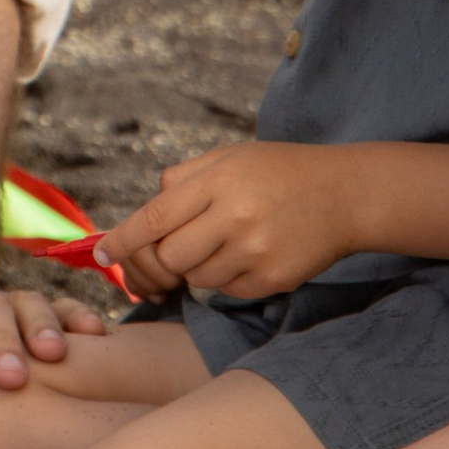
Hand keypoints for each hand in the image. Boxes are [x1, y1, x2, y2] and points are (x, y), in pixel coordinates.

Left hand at [98, 140, 384, 303]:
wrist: (345, 194)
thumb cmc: (278, 172)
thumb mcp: (230, 157)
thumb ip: (182, 181)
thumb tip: (141, 218)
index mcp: (218, 181)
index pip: (153, 219)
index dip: (121, 241)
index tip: (102, 256)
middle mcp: (235, 216)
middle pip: (168, 257)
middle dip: (160, 261)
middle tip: (167, 256)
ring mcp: (255, 251)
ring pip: (196, 279)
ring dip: (196, 268)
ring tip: (223, 243)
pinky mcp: (272, 279)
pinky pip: (227, 291)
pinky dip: (227, 278)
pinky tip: (249, 254)